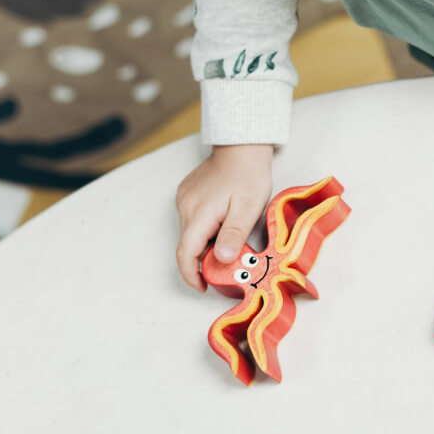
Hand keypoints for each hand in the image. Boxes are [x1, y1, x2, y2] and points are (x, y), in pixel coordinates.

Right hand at [175, 144, 273, 291]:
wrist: (242, 146)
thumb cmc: (249, 175)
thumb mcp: (248, 208)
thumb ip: (233, 234)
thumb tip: (221, 259)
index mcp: (198, 213)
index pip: (186, 253)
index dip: (191, 275)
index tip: (203, 287)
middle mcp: (185, 207)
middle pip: (187, 246)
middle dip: (203, 262)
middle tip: (226, 269)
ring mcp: (184, 200)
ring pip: (190, 235)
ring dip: (206, 246)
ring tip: (229, 246)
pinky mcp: (188, 195)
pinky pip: (193, 222)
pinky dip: (205, 232)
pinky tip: (223, 227)